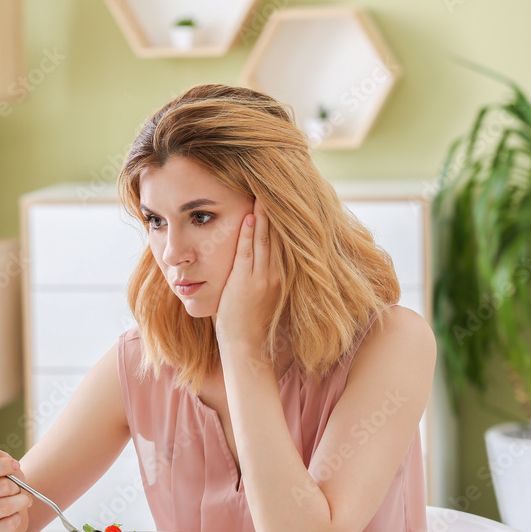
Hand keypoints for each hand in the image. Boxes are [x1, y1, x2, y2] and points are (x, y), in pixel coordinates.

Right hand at [0, 436, 32, 531]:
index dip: (2, 465)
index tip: (15, 466)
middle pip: (1, 487)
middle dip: (17, 486)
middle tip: (17, 488)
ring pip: (6, 506)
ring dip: (21, 501)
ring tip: (20, 501)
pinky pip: (10, 523)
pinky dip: (18, 518)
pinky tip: (13, 516)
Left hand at [215, 198, 280, 349]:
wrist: (246, 346)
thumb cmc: (249, 321)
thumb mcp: (262, 294)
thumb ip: (263, 274)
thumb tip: (258, 256)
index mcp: (281, 276)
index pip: (284, 240)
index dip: (284, 219)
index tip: (283, 197)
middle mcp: (276, 274)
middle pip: (278, 235)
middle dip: (277, 210)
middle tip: (276, 185)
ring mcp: (262, 278)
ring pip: (265, 239)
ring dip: (264, 215)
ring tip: (263, 192)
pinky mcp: (246, 282)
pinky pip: (247, 252)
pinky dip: (248, 233)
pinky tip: (249, 215)